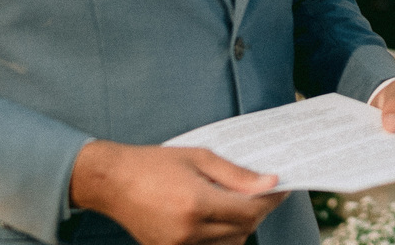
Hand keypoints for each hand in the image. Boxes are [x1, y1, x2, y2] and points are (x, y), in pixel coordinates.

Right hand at [69, 140, 285, 244]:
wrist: (112, 181)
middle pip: (242, 229)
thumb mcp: (200, 158)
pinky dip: (222, 237)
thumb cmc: (154, 163)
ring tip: (242, 202)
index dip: (270, 200)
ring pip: (229, 244)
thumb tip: (270, 183)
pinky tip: (222, 217)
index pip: (248, 210)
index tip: (282, 186)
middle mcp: (187, 231)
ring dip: (242, 225)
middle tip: (265, 191)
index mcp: (195, 204)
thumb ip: (237, 174)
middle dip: (259, 210)